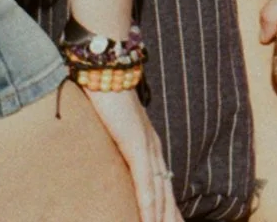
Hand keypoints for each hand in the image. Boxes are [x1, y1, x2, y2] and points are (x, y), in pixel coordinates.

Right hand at [86, 85, 177, 221]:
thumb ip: (116, 142)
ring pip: (159, 191)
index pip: (163, 183)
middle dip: (170, 216)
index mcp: (149, 146)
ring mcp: (147, 146)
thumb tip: (111, 152)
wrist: (108, 70)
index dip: (169, 207)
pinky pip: (145, 179)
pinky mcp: (137, 143)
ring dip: (161, 216)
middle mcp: (154, 149)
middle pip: (166, 192)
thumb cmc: (106, 96)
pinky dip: (148, 201)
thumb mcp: (113, 127)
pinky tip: (149, 218)